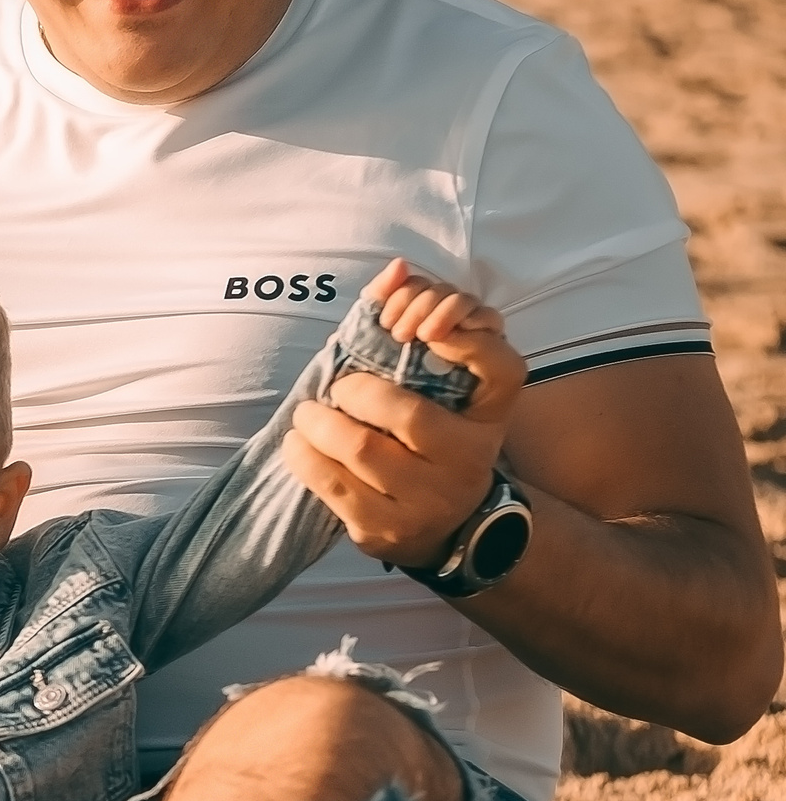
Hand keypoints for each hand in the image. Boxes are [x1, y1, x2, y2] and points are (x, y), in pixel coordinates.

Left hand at [284, 259, 528, 568]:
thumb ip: (419, 326)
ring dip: (319, 425)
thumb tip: (394, 269)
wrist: (445, 526)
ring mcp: (430, 500)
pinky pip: (333, 486)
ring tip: (306, 415)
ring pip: (362, 450)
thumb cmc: (432, 438)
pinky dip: (305, 458)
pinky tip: (299, 445)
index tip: (415, 331)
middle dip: (357, 392)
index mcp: (490, 415)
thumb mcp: (443, 389)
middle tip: (337, 388)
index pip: (502, 366)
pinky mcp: (387, 530)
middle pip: (407, 414)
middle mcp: (470, 458)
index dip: (461, 337)